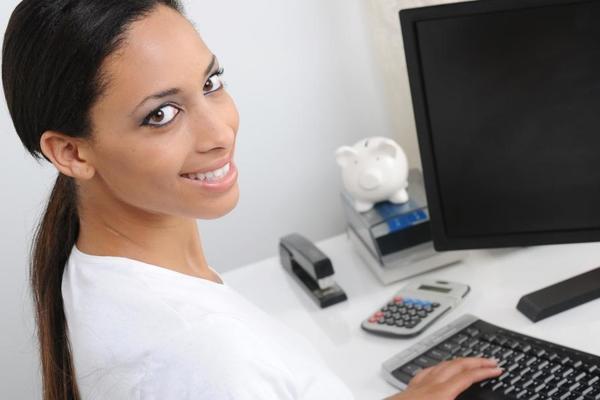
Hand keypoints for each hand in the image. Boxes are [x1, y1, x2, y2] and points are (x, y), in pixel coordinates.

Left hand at [385, 357, 502, 399]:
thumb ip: (460, 399)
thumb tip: (472, 396)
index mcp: (441, 394)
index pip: (468, 377)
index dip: (484, 371)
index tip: (497, 369)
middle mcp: (429, 385)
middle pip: (456, 365)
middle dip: (475, 361)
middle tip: (490, 360)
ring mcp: (418, 385)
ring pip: (441, 365)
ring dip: (459, 361)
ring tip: (470, 362)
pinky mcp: (409, 389)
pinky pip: (427, 371)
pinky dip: (439, 367)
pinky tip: (439, 369)